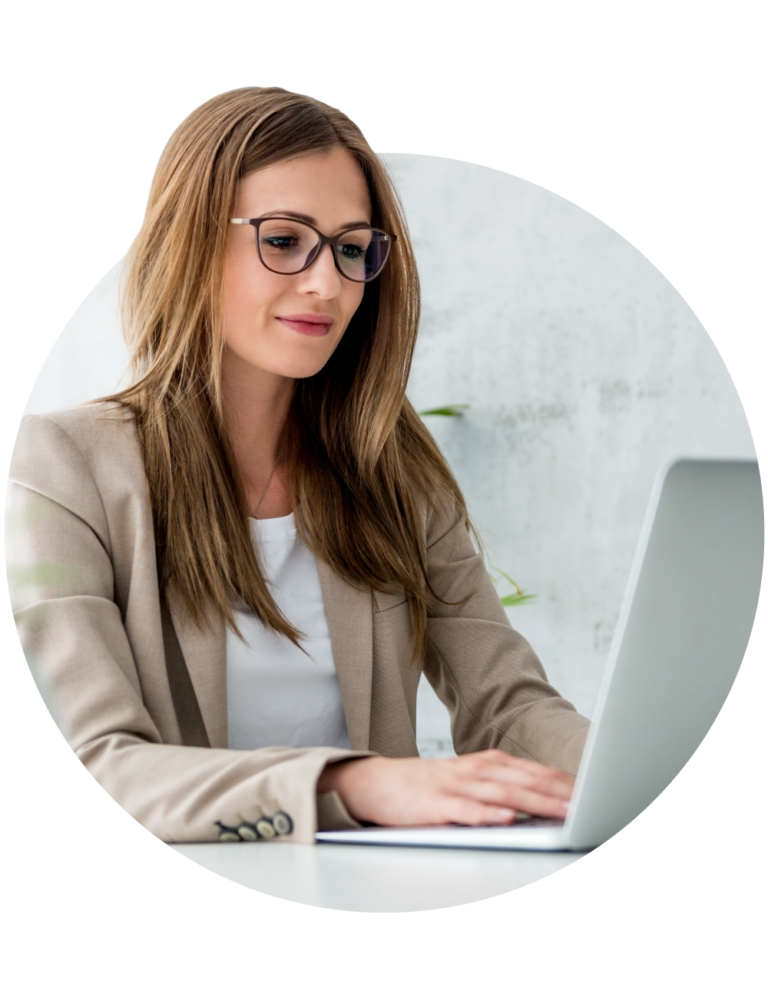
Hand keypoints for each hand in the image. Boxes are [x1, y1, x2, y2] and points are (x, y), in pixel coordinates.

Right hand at [317, 750, 573, 826]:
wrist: (376, 782)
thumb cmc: (427, 787)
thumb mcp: (468, 782)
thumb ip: (501, 789)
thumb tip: (543, 802)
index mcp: (486, 764)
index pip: (533, 772)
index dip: (562, 782)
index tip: (592, 792)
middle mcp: (475, 770)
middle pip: (524, 780)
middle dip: (558, 792)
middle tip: (588, 802)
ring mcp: (454, 786)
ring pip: (501, 794)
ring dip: (534, 803)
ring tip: (561, 811)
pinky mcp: (434, 804)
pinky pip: (464, 810)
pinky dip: (486, 814)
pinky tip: (506, 819)